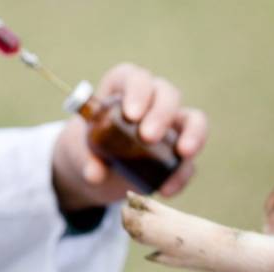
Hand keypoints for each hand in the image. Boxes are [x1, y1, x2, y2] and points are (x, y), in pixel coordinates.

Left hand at [52, 63, 207, 210]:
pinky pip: (188, 161)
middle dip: (161, 114)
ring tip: (183, 153)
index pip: (137, 78)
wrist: (98, 171)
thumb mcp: (79, 151)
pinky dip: (181, 175)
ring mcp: (171, 127)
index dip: (138, 91)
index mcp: (125, 89)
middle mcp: (153, 102)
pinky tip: (167, 190)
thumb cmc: (89, 148)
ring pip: (193, 120)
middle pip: (167, 94)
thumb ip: (85, 160)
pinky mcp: (179, 154)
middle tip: (148, 137)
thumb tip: (94, 174)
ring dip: (193, 134)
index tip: (131, 115)